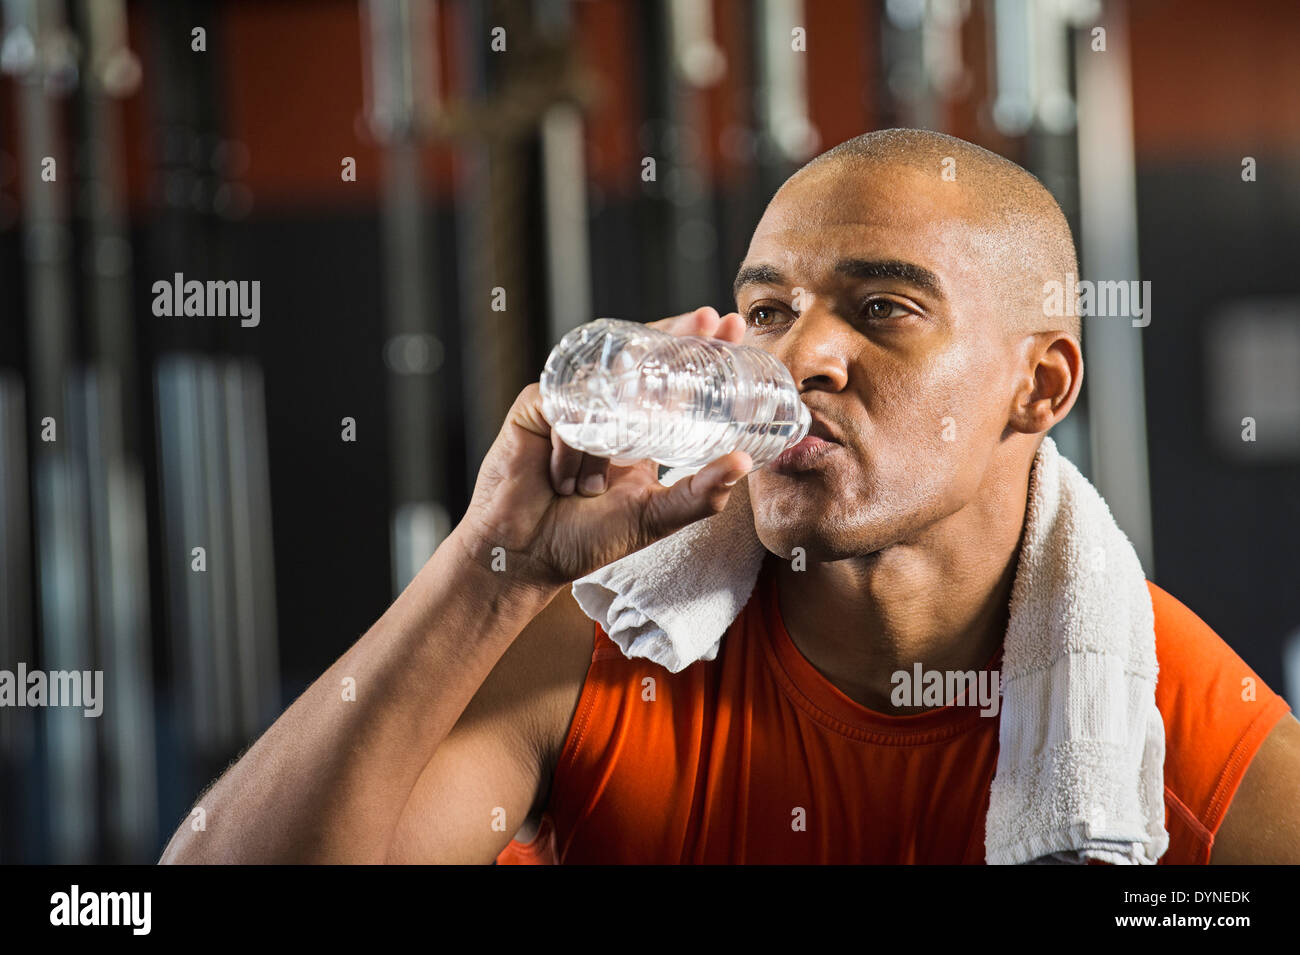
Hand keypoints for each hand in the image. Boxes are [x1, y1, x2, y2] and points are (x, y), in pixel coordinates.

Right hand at [455, 307, 752, 592]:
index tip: (731, 326)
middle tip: (707, 322)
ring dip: (616, 409)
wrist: (528, 555)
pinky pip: (563, 408)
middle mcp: (608, 406)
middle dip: (678, 333)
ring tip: (626, 435)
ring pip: (604, 380)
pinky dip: (569, 447)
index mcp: (641, 426)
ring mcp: (573, 401)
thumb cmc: (588, 538)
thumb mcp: (656, 516)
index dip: (701, 348)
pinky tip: (564, 480)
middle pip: (643, 354)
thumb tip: (744, 463)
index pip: (675, 376)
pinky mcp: (536, 406)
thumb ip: (701, 493)